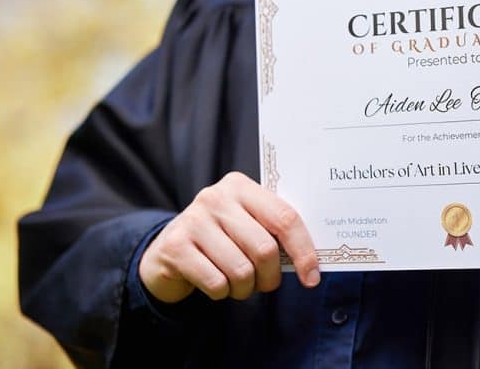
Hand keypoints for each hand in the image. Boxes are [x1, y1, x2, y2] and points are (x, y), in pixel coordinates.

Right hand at [139, 172, 319, 302]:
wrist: (168, 251)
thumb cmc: (222, 239)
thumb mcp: (247, 224)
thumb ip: (274, 231)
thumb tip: (311, 263)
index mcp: (241, 186)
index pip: (285, 217)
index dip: (303, 251)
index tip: (311, 277)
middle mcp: (216, 197)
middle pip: (265, 249)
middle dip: (270, 277)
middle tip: (265, 283)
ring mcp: (193, 220)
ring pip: (241, 271)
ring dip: (244, 288)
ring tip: (237, 283)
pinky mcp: (175, 246)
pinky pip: (216, 283)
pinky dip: (222, 293)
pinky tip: (215, 283)